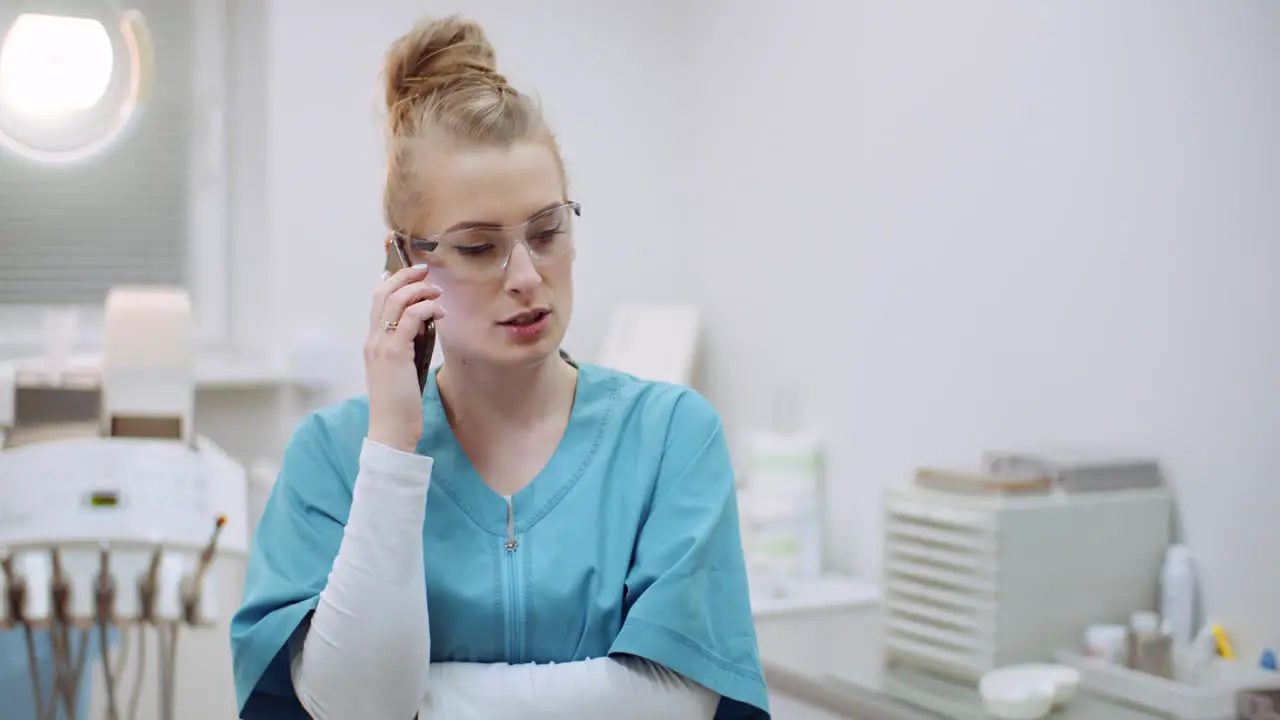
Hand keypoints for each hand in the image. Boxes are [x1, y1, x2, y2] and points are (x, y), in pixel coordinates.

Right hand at [365, 263, 444, 452]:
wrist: (391, 429)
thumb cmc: (400, 404)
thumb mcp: (401, 369)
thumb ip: (406, 346)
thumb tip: (423, 325)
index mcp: (372, 342)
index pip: (376, 301)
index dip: (392, 281)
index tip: (410, 273)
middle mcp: (372, 339)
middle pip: (383, 293)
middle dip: (405, 276)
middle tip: (426, 270)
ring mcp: (382, 345)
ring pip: (396, 300)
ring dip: (420, 289)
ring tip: (437, 292)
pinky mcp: (395, 353)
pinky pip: (412, 317)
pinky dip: (427, 308)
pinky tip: (441, 313)